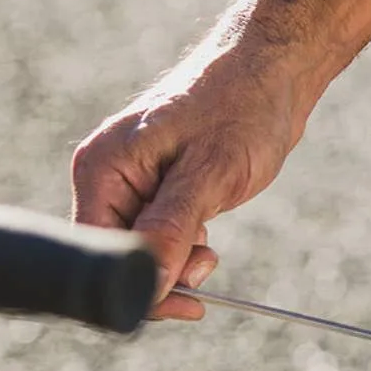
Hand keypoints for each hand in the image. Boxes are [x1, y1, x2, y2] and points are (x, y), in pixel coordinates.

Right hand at [72, 46, 310, 319]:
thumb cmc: (242, 106)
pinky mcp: (155, 189)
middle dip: (162, 271)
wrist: (273, 69)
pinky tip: (207, 227)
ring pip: (141, 251)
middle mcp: (106, 176)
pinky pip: (157, 237)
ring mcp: (129, 183)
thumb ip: (171, 230)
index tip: (187, 301)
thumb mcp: (209, 173)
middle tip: (207, 261)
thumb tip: (148, 288)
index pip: (98, 251)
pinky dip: (183, 245)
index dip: (137, 285)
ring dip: (177, 260)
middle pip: (117, 256)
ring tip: (210, 239)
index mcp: (102, 167)